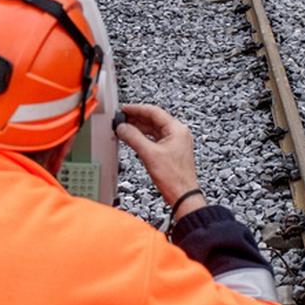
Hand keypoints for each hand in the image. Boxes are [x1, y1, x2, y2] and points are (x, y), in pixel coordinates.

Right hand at [115, 104, 206, 219]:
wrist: (183, 195)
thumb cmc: (174, 178)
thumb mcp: (149, 154)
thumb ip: (134, 138)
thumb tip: (123, 128)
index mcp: (177, 129)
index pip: (154, 112)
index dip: (137, 109)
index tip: (124, 109)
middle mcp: (178, 134)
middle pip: (154, 120)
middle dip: (137, 118)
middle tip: (122, 119)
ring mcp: (176, 143)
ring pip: (154, 130)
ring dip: (139, 128)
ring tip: (125, 128)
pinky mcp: (172, 152)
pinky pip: (156, 139)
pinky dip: (144, 138)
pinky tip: (134, 139)